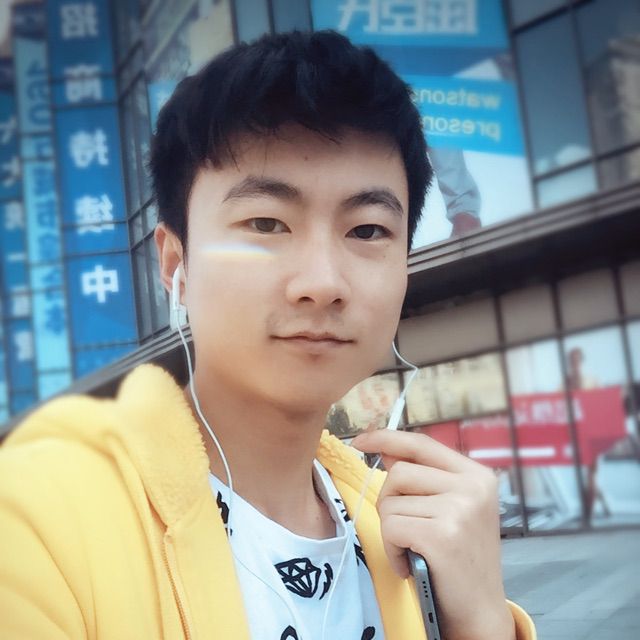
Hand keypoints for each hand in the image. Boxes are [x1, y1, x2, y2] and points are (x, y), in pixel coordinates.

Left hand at [351, 429, 515, 639]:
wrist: (480, 610)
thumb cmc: (460, 558)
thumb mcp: (451, 508)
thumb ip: (423, 477)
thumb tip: (385, 449)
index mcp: (476, 474)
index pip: (421, 443)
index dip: (385, 438)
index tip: (360, 441)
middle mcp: (472, 486)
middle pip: (398, 473)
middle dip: (389, 502)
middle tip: (406, 531)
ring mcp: (459, 509)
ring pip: (390, 502)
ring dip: (391, 531)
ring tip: (413, 550)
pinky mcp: (442, 535)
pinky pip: (391, 528)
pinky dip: (392, 549)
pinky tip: (409, 564)